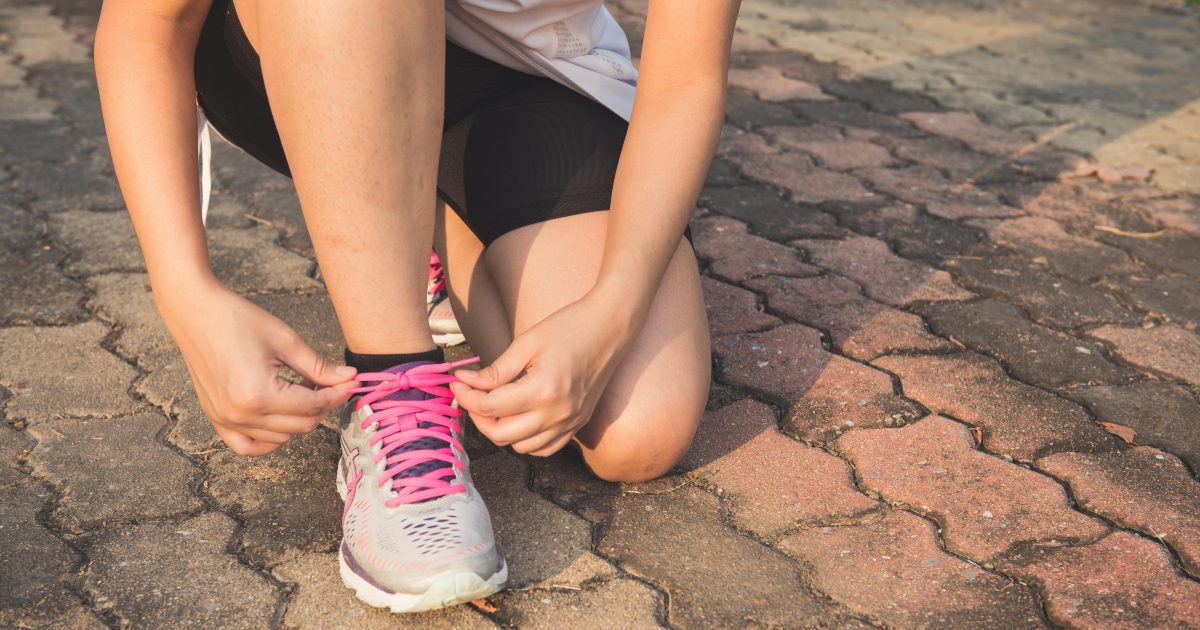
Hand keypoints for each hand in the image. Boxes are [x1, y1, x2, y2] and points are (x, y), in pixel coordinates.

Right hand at [159, 280, 357, 455]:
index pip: (313, 406)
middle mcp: (241, 414)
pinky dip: (270, 439)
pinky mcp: (216, 418)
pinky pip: (248, 446)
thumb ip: (319, 367)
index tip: (351, 383)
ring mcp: (225, 420)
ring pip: (281, 438)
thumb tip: (350, 379)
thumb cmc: (238, 319)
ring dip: (299, 419)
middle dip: (323, 406)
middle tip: (330, 383)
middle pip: (301, 426)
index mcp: (259, 394)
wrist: (195, 312)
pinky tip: (282, 419)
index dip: (338, 395)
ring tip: (301, 390)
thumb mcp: (286, 340)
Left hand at [450, 294, 635, 456]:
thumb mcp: (526, 344)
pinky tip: (518, 418)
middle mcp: (558, 414)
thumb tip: (465, 382)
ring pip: (520, 447)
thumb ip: (495, 371)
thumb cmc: (568, 327)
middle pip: (501, 434)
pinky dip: (525, 440)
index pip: (490, 407)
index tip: (457, 382)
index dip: (466, 396)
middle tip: (471, 394)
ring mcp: (570, 423)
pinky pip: (544, 449)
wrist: (610, 327)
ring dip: (501, 430)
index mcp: (543, 390)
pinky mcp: (577, 425)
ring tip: (495, 404)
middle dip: (478, 416)